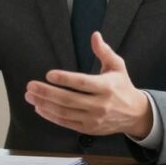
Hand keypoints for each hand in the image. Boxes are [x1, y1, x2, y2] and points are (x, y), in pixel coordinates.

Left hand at [25, 32, 151, 137]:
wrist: (135, 114)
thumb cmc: (122, 86)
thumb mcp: (117, 66)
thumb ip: (104, 51)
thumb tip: (95, 35)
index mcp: (107, 87)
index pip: (82, 83)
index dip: (65, 79)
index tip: (49, 74)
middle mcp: (100, 105)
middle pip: (69, 99)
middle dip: (47, 92)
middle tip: (30, 85)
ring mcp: (94, 119)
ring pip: (65, 112)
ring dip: (45, 104)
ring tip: (30, 96)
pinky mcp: (89, 129)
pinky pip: (66, 123)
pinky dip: (51, 116)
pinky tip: (39, 108)